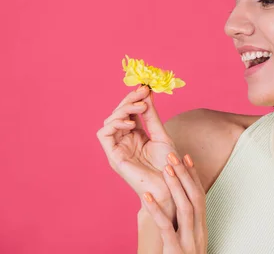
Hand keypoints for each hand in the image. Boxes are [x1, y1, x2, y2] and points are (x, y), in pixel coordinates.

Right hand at [96, 84, 177, 217]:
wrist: (170, 186)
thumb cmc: (168, 164)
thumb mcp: (161, 135)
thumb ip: (152, 116)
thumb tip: (147, 94)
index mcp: (136, 135)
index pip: (129, 111)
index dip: (135, 98)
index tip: (146, 87)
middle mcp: (124, 140)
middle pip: (118, 113)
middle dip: (129, 100)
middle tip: (142, 92)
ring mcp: (117, 148)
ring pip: (110, 121)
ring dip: (123, 110)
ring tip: (140, 107)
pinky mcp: (113, 156)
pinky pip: (104, 135)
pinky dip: (114, 124)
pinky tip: (130, 123)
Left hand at [142, 153, 207, 253]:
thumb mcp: (179, 241)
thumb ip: (172, 222)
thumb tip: (155, 201)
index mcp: (200, 228)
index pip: (200, 196)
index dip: (193, 176)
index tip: (186, 156)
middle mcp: (198, 233)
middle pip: (195, 198)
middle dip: (185, 175)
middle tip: (173, 155)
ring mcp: (190, 242)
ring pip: (186, 209)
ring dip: (176, 187)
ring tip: (165, 169)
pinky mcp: (177, 252)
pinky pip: (168, 229)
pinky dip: (158, 212)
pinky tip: (148, 198)